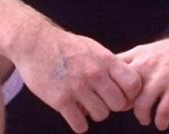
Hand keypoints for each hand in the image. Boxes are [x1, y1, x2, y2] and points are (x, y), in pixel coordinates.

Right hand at [10, 25, 141, 132]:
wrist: (35, 42)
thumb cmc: (65, 46)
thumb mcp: (93, 48)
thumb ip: (109, 65)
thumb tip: (126, 84)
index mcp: (105, 60)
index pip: (133, 84)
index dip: (129, 92)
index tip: (119, 93)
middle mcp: (94, 74)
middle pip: (118, 104)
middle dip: (110, 104)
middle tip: (99, 99)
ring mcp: (77, 87)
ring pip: (101, 115)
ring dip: (93, 113)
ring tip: (84, 103)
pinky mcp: (60, 100)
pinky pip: (80, 125)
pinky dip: (79, 123)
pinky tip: (73, 112)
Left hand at [118, 36, 168, 130]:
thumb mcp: (152, 50)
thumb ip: (136, 61)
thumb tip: (119, 80)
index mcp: (138, 54)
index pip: (112, 71)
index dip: (110, 86)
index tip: (114, 95)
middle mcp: (147, 64)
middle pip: (123, 91)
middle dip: (123, 105)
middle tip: (128, 110)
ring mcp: (162, 76)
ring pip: (140, 106)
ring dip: (142, 117)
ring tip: (146, 119)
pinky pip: (163, 112)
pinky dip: (161, 122)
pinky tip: (162, 123)